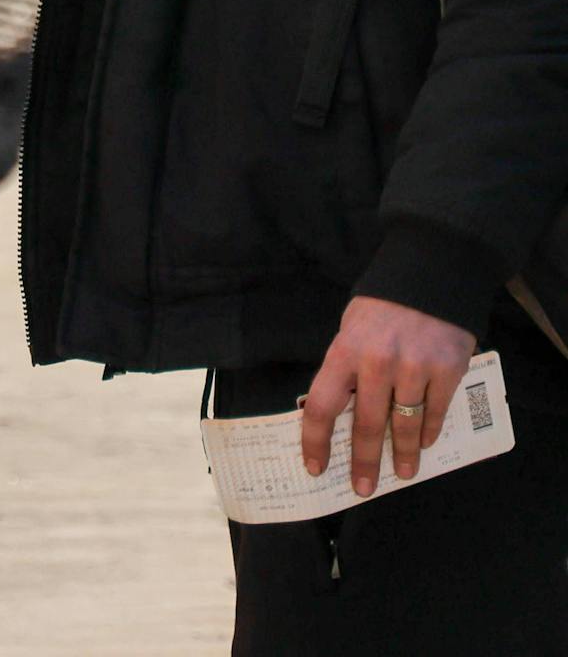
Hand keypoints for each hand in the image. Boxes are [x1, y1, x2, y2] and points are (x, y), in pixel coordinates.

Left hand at [300, 295, 475, 493]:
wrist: (429, 275)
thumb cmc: (382, 307)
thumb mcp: (351, 329)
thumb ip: (347, 367)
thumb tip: (340, 413)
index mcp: (344, 351)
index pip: (322, 405)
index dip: (316, 440)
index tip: (315, 467)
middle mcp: (376, 362)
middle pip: (367, 424)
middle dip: (364, 461)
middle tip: (363, 488)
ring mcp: (414, 368)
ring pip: (405, 425)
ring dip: (404, 454)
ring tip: (403, 473)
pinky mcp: (447, 370)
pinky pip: (435, 412)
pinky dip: (429, 432)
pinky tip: (425, 444)